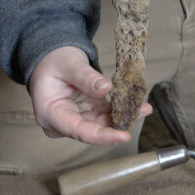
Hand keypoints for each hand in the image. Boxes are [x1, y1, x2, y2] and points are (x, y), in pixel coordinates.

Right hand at [29, 46, 151, 144]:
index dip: (102, 136)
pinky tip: (136, 105)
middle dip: (119, 124)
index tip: (123, 135)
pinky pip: (104, 113)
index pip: (78, 130)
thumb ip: (86, 77)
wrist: (52, 59)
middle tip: (141, 111)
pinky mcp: (87, 111)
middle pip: (93, 129)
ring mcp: (76, 116)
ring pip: (102, 122)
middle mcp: (63, 121)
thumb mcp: (69, 64)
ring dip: (123, 116)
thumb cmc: (54, 61)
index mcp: (50, 114)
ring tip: (143, 107)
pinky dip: (119, 109)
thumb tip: (105, 88)